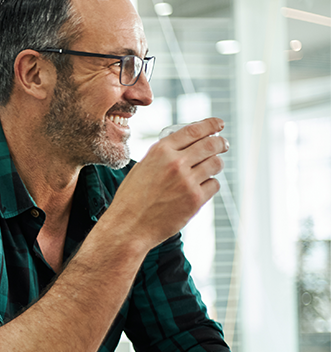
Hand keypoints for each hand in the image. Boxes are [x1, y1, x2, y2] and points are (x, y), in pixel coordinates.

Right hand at [109, 117, 228, 246]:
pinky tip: (202, 188)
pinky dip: (210, 185)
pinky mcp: (195, 200)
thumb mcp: (141, 168)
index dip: (210, 124)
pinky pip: (214, 185)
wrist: (128, 227)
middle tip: (223, 144)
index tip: (218, 124)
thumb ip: (161, 156)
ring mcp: (187, 181)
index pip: (193, 130)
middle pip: (210, 144)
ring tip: (212, 168)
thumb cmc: (130, 200)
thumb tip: (182, 148)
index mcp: (160, 151)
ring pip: (215, 164)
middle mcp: (175, 163)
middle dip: (220, 142)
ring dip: (217, 164)